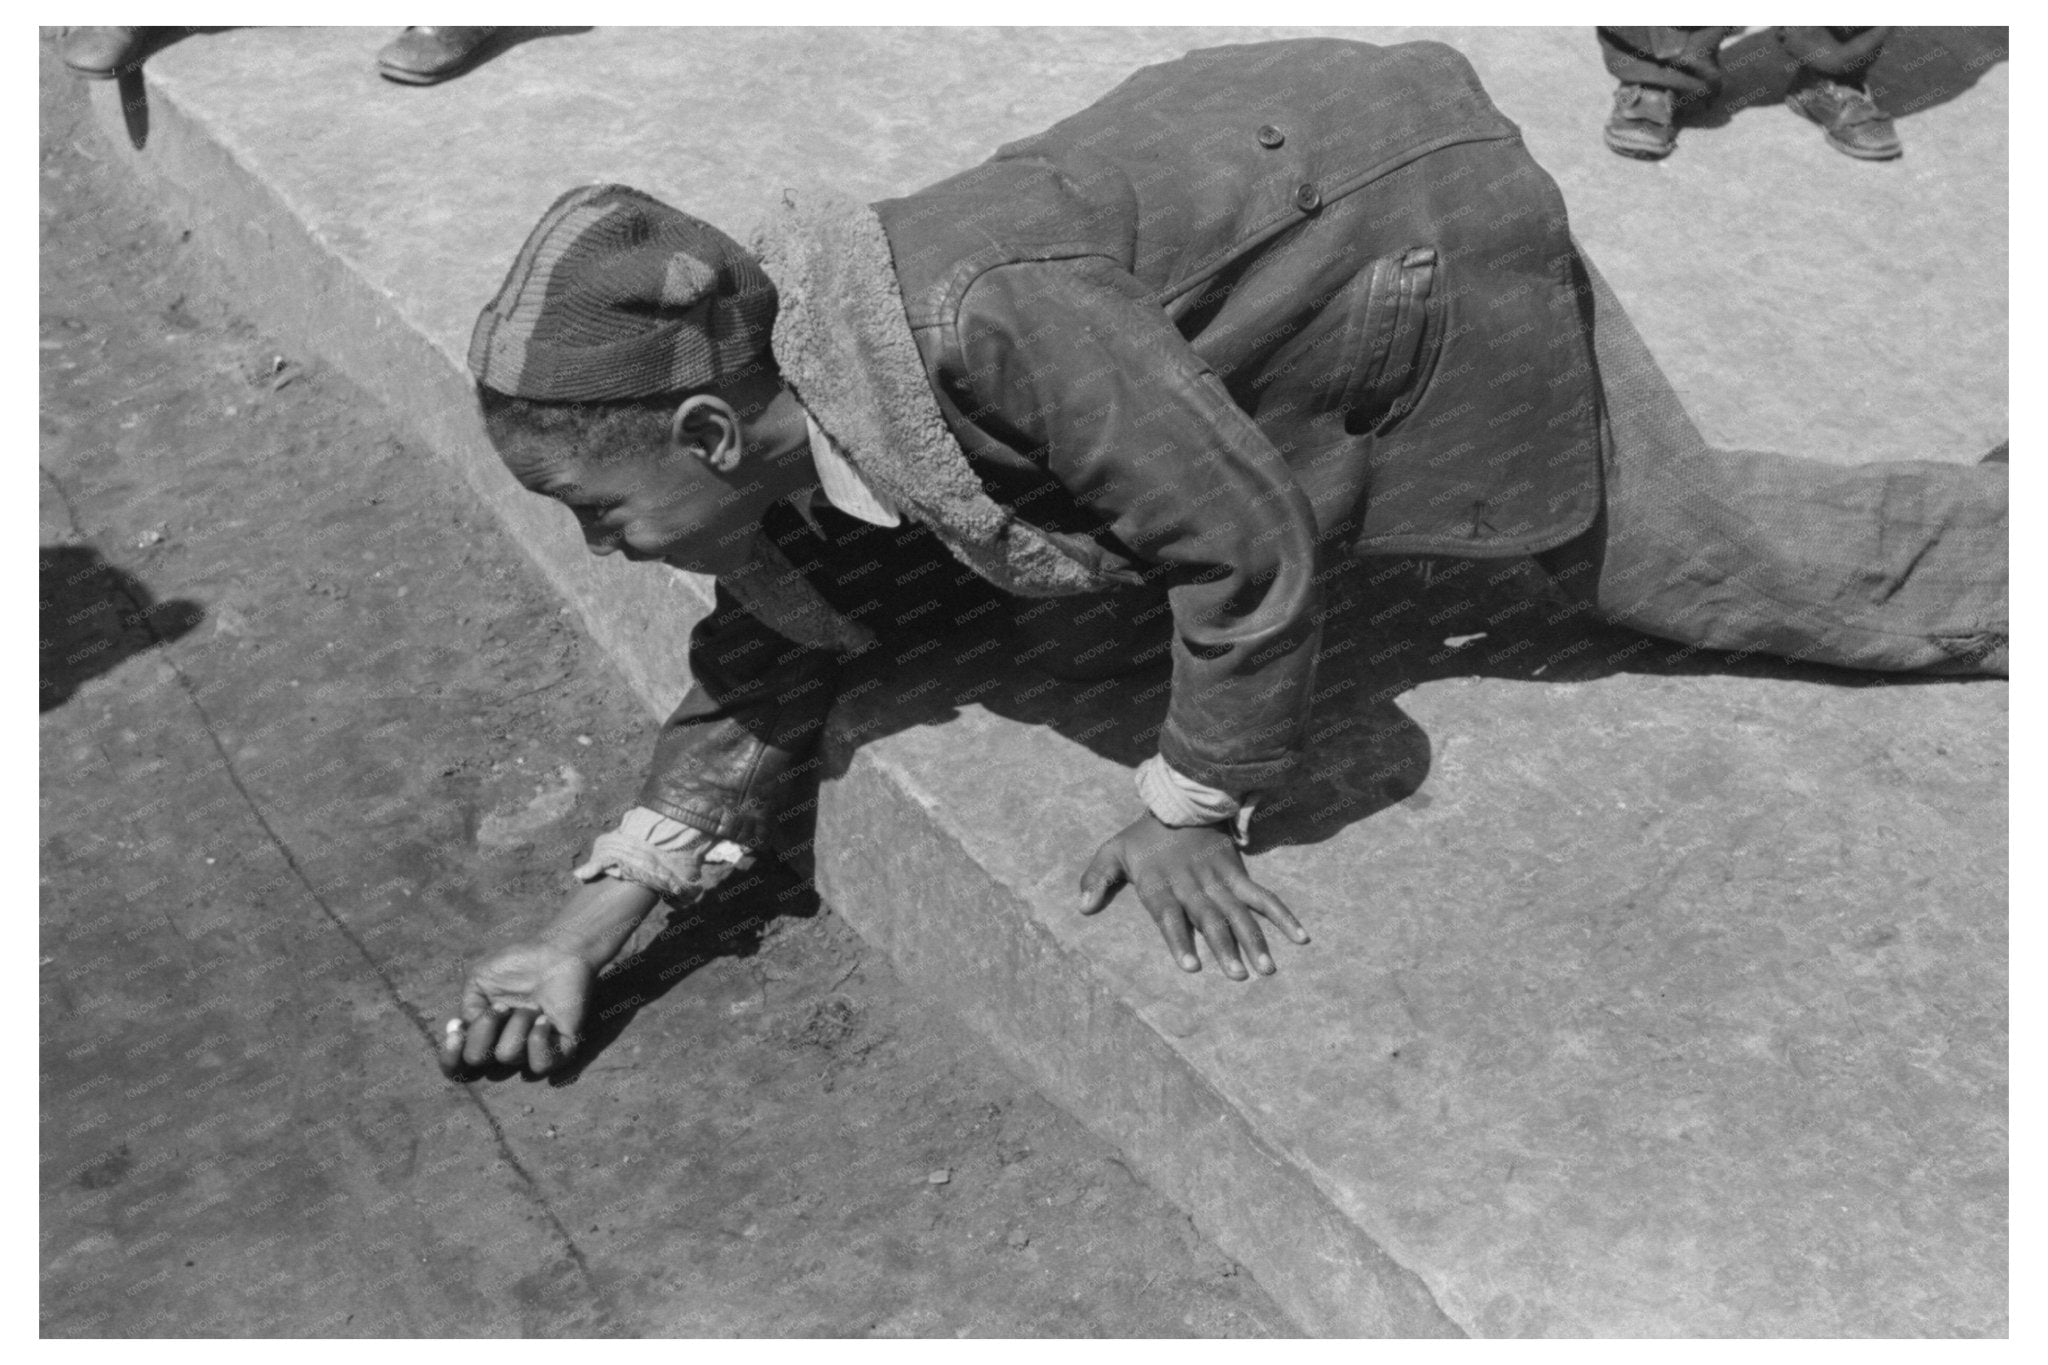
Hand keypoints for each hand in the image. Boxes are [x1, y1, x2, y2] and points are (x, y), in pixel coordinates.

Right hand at [439, 876, 657, 1080]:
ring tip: (533, 1005)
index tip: (457, 1028)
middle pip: (475, 1061)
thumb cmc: (519, 963)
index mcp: (484, 1033)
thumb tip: (467, 1031)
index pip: (457, 1065)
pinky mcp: (561, 1049)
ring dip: (516, 1024)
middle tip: (502, 1005)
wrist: (559, 952)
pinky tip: (544, 1019)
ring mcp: (532, 1050)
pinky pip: (541, 1065)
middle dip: (483, 1029)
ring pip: (507, 1056)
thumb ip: (467, 1007)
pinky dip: (538, 1041)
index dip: (449, 1055)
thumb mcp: (479, 979)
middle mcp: (505, 1046)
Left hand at [1077, 814, 1307, 979]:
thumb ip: (1096, 878)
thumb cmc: (1143, 835)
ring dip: (1254, 940)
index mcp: (1160, 883)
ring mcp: (1218, 878)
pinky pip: (1262, 895)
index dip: (1180, 939)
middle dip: (1224, 947)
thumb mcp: (1113, 850)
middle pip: (1209, 918)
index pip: (1169, 915)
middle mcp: (1191, 884)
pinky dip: (1281, 915)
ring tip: (1266, 968)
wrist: (1179, 800)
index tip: (1191, 965)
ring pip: (1238, 912)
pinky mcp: (1238, 871)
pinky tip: (1300, 937)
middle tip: (1237, 975)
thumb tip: (1081, 908)